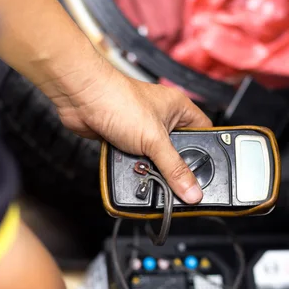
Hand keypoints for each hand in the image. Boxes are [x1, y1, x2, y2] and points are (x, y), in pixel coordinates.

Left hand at [40, 62, 212, 203]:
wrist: (80, 98)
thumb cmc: (117, 100)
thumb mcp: (154, 140)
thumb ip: (174, 168)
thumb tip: (192, 190)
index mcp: (179, 109)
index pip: (204, 133)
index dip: (207, 153)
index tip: (208, 174)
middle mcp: (163, 118)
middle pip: (179, 151)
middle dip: (174, 166)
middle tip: (178, 182)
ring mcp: (143, 130)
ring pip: (157, 158)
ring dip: (152, 168)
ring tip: (153, 175)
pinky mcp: (126, 140)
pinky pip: (138, 160)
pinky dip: (135, 167)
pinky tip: (134, 170)